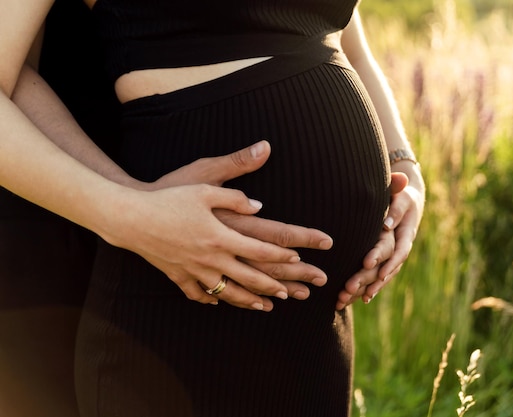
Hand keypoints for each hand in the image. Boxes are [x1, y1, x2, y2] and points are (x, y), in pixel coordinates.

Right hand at [138, 141, 332, 309]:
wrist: (130, 217)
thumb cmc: (168, 196)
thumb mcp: (204, 186)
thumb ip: (234, 196)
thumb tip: (260, 205)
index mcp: (222, 235)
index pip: (260, 249)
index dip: (281, 255)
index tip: (298, 259)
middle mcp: (211, 257)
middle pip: (250, 277)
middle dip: (274, 286)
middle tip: (294, 293)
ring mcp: (194, 270)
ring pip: (228, 292)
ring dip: (249, 300)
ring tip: (265, 306)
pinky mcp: (177, 275)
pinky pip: (198, 293)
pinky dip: (211, 299)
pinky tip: (218, 302)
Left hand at [336, 165, 424, 309]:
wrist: (407, 204)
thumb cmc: (402, 196)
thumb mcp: (402, 197)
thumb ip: (396, 207)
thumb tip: (386, 225)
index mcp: (406, 235)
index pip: (396, 251)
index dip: (384, 259)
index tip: (368, 264)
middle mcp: (400, 250)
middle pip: (385, 269)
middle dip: (366, 279)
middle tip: (348, 287)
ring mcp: (392, 258)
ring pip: (378, 278)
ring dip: (362, 289)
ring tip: (344, 298)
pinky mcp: (384, 262)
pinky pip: (375, 278)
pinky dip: (363, 289)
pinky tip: (350, 299)